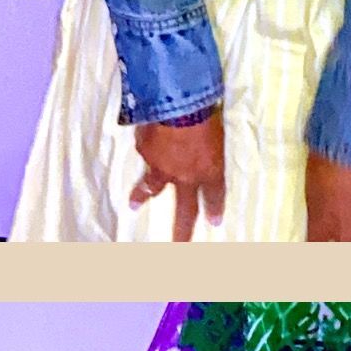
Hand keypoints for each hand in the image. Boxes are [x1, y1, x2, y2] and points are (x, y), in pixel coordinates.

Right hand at [130, 111, 224, 239]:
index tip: (215, 222)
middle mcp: (185, 175)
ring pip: (151, 186)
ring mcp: (161, 165)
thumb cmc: (205, 112)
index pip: (214, 195)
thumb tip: (203, 144)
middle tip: (178, 247)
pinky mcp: (144, 150)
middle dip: (182, 231)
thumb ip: (210, 144)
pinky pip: (145, 150)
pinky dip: (145, 145)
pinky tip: (144, 136)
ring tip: (133, 206)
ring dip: (141, 197)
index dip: (215, 208)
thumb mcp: (217, 130)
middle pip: (185, 210)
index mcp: (209, 169)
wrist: (176, 103)